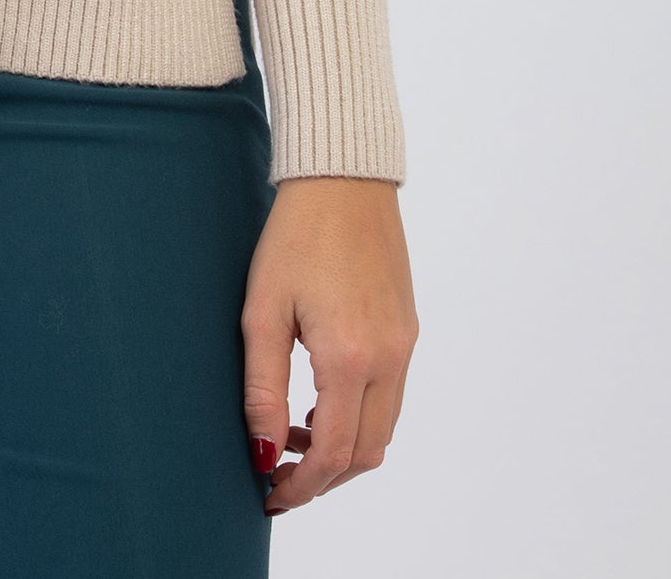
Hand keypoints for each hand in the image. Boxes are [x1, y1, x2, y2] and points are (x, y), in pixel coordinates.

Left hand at [241, 177, 417, 515]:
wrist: (342, 177)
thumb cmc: (294, 235)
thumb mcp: (263, 310)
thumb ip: (263, 388)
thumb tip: (264, 453)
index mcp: (350, 356)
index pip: (335, 452)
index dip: (303, 485)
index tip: (270, 494)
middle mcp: (389, 358)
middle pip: (366, 452)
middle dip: (324, 477)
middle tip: (280, 476)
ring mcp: (405, 345)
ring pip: (383, 428)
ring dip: (343, 448)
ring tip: (294, 435)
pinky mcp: (407, 329)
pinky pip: (390, 395)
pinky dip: (359, 415)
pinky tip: (320, 400)